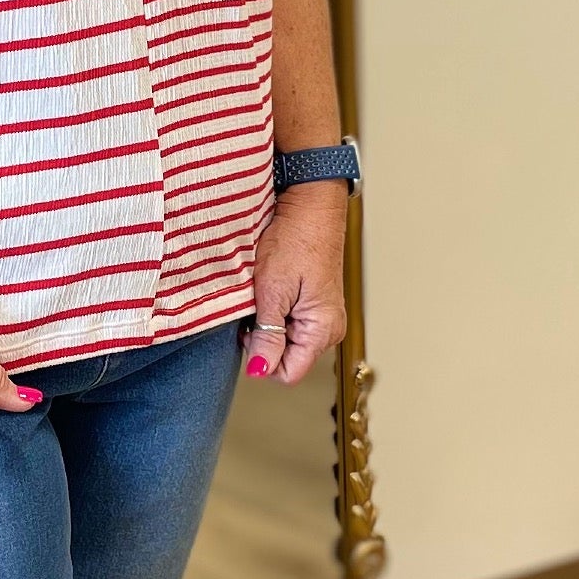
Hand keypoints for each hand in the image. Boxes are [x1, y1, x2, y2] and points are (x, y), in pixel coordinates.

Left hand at [247, 183, 347, 384]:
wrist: (309, 205)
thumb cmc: (296, 239)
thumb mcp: (273, 290)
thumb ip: (268, 335)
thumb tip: (260, 369)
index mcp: (322, 329)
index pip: (288, 374)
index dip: (263, 359)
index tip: (249, 332)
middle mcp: (328, 329)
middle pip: (286, 359)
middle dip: (263, 340)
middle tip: (256, 306)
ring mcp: (323, 317)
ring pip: (285, 341)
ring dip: (267, 324)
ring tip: (264, 294)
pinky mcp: (315, 305)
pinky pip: (289, 323)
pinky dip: (273, 312)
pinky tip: (270, 290)